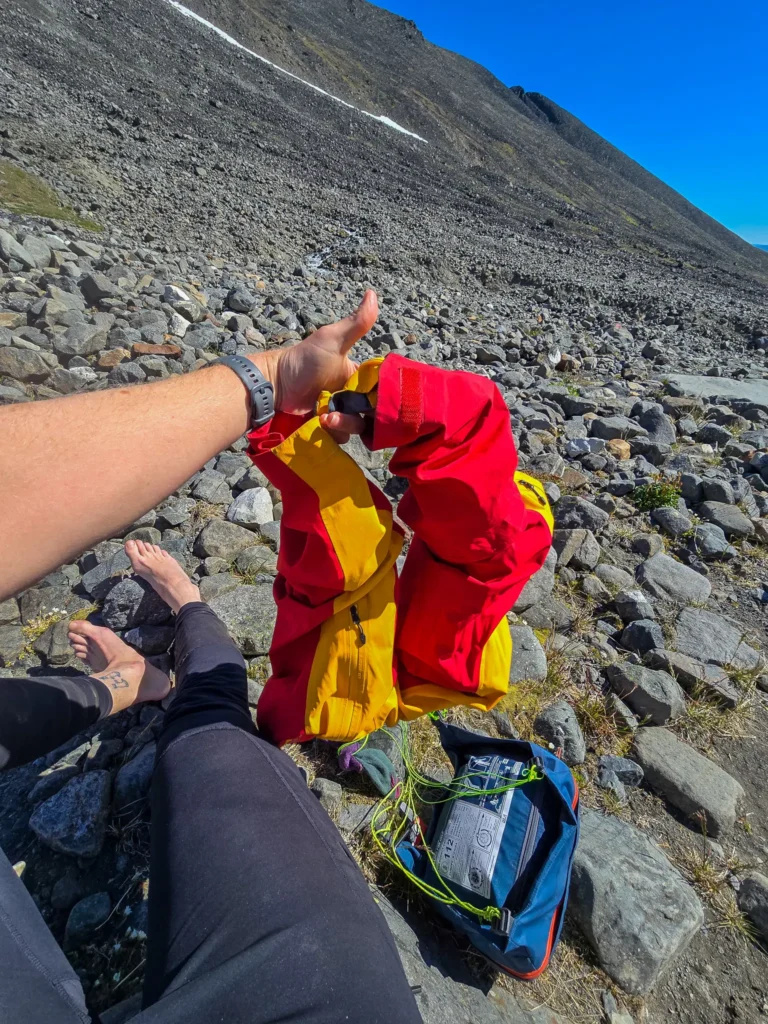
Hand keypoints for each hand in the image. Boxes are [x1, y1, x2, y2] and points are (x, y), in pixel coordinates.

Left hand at [256, 290, 377, 441]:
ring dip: (344, 424)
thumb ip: (356, 322)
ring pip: (358, 427)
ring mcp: (342, 412)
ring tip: (325, 418)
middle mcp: (355, 396)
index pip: (382, 390)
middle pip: (372, 413)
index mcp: (360, 377)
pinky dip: (334, 433)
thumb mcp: (332, 339)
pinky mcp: (330, 428)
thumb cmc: (304, 360)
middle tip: (338, 410)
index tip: (375, 400)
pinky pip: (343, 437)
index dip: (383, 397)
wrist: (276, 385)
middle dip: (357, 414)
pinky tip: (320, 424)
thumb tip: (373, 293)